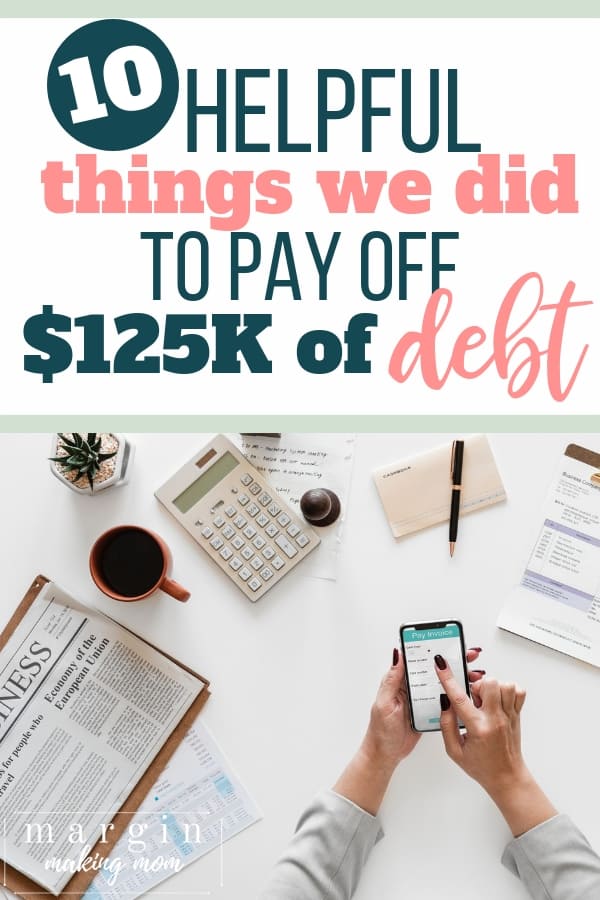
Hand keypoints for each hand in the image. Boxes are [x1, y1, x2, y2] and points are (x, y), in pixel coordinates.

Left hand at [362, 646, 483, 769]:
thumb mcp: (385, 702)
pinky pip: (444, 700)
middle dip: (452, 661)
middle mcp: (412, 687)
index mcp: (400, 681)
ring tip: (474, 674)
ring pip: (442, 683)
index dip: (433, 649)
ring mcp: (422, 699)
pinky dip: (456, 695)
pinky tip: (468, 693)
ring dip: (458, 678)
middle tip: (469, 655)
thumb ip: (392, 679)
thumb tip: (397, 653)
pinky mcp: (429, 711)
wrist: (386, 754)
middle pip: (434, 670)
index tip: (448, 643)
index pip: (418, 659)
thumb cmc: (381, 730)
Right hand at [436, 656, 556, 834]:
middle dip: (476, 686)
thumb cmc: (481, 766)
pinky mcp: (517, 714)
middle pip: (489, 684)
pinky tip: (498, 701)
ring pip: (504, 684)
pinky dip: (507, 690)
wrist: (507, 777)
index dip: (448, 679)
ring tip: (486, 701)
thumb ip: (446, 725)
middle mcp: (496, 720)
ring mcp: (509, 716)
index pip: (460, 698)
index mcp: (478, 729)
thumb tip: (445, 703)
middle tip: (473, 699)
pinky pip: (518, 691)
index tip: (441, 664)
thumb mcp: (454, 751)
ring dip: (492, 687)